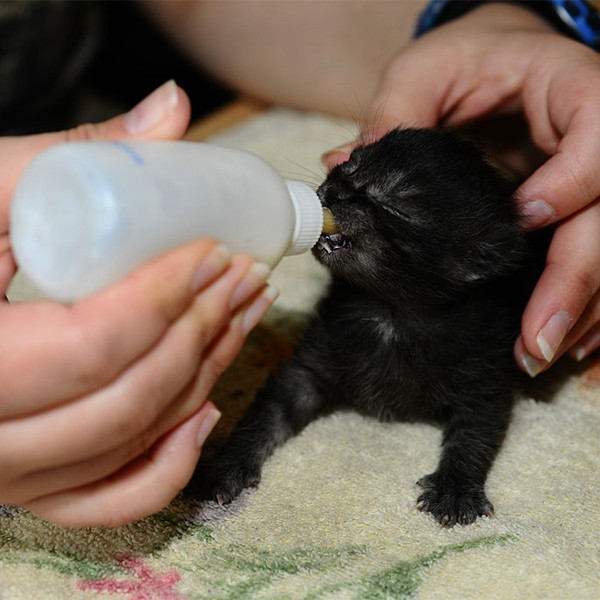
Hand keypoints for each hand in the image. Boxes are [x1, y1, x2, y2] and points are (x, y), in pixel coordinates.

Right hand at [0, 82, 277, 526]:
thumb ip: (74, 155)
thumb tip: (173, 108)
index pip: (89, 345)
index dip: (165, 298)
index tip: (213, 253)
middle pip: (121, 402)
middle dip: (198, 335)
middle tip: (241, 278)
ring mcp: (4, 473)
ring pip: (125, 447)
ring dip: (200, 381)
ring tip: (241, 318)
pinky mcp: (26, 484)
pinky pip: (107, 500)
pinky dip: (164, 466)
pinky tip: (204, 411)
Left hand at [324, 3, 599, 374]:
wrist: (500, 60)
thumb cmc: (467, 56)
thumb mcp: (421, 72)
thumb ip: (392, 117)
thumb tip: (343, 169)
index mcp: (570, 90)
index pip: (598, 134)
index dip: (572, 182)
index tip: (524, 218)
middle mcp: (595, 138)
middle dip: (575, 280)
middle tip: (533, 341)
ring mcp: (592, 179)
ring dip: (580, 307)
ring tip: (536, 355)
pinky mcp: (579, 208)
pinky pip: (596, 259)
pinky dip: (582, 302)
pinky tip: (558, 340)